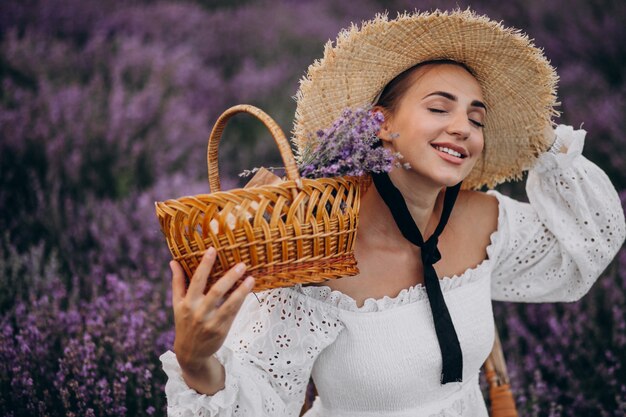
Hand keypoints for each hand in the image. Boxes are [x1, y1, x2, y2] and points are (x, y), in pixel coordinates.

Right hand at [170, 247, 254, 392]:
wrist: (190, 352)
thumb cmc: (184, 322)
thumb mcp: (177, 304)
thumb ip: (177, 282)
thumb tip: (173, 261)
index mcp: (186, 302)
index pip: (196, 280)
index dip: (205, 264)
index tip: (213, 249)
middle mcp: (198, 312)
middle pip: (215, 291)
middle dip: (229, 277)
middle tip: (242, 264)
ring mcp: (210, 322)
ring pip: (228, 304)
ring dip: (241, 290)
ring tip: (251, 278)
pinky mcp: (221, 329)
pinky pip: (233, 313)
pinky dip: (241, 300)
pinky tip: (248, 289)